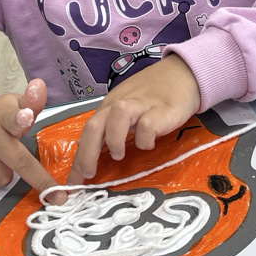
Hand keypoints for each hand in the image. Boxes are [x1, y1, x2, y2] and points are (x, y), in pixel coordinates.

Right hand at [0, 78, 65, 203]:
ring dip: (5, 175)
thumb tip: (39, 85)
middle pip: (17, 161)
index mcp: (2, 114)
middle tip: (53, 191)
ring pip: (1, 179)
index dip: (22, 117)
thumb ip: (32, 102)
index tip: (27, 116)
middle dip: (37, 177)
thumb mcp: (16, 106)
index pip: (12, 116)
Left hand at [65, 56, 200, 185]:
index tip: (73, 183)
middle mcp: (121, 104)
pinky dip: (145, 138)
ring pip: (118, 116)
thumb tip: (83, 145)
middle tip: (89, 173)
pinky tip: (148, 144)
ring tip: (119, 154)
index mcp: (110, 106)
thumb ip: (106, 125)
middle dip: (87, 153)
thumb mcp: (125, 107)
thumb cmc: (153, 93)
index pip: (87, 131)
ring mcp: (142, 105)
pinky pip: (148, 124)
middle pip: (95, 125)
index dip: (78, 158)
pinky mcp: (163, 110)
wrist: (182, 72)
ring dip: (113, 139)